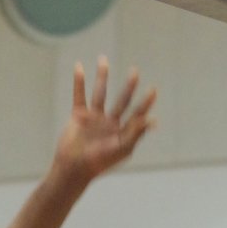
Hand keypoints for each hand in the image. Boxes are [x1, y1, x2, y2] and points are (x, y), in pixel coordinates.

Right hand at [52, 58, 156, 185]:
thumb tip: (153, 120)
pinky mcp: (78, 116)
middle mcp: (109, 124)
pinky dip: (78, 81)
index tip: (153, 90)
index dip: (145, 103)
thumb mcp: (121, 148)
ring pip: (100, 93)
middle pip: (121, 101)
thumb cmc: (99, 163)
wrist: (73, 168)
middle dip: (129, 87)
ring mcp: (93, 119)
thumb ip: (136, 133)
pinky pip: (79, 95)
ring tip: (103, 59)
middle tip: (134, 71)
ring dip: (101, 76)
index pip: (136, 114)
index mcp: (121, 132)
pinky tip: (79, 66)